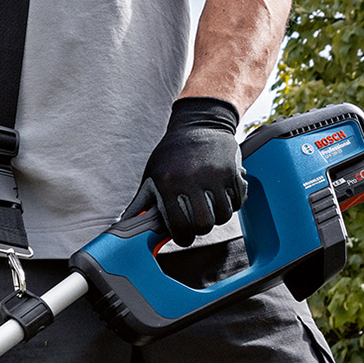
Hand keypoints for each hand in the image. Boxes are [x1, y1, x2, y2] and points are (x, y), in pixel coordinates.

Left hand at [138, 97, 247, 246]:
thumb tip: (125, 225)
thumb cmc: (172, 153)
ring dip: (217, 218)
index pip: (179, 225)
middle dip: (200, 229)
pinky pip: (238, 202)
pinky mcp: (233, 173)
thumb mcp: (152, 175)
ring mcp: (215, 176)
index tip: (183, 237)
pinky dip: (232, 205)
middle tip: (196, 224)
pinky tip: (222, 198)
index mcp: (168, 184)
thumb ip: (141, 203)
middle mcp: (192, 180)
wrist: (199, 125)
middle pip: (204, 224)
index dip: (182, 238)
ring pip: (223, 216)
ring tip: (209, 210)